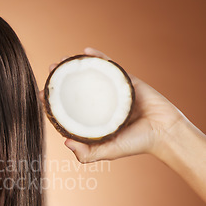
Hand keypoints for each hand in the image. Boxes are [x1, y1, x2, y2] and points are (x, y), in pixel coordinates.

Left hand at [43, 47, 184, 162]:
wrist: (164, 132)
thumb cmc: (136, 144)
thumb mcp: (107, 152)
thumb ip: (88, 153)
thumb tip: (66, 142)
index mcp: (92, 119)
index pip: (68, 107)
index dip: (53, 100)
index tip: (41, 94)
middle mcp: (98, 103)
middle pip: (75, 87)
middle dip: (60, 79)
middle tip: (50, 71)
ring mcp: (110, 90)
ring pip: (90, 74)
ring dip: (75, 64)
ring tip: (62, 60)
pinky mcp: (124, 80)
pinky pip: (109, 65)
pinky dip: (98, 56)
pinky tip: (86, 51)